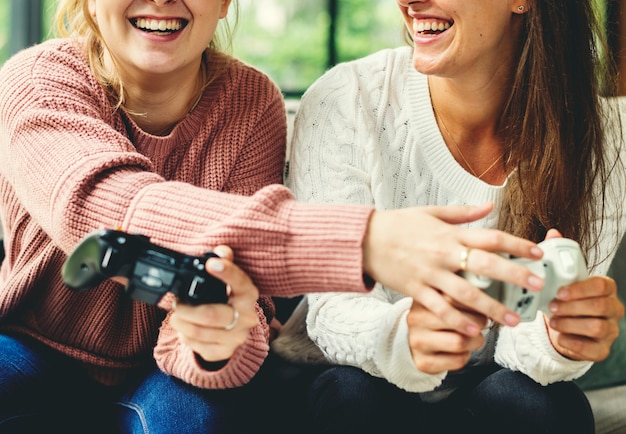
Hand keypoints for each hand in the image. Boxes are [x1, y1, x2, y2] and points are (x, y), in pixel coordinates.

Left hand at [169, 246, 259, 362]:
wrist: (236, 330)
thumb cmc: (228, 299)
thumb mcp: (229, 280)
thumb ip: (225, 261)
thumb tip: (222, 250)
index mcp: (248, 294)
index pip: (240, 282)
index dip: (226, 272)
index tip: (210, 265)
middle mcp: (247, 317)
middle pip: (211, 314)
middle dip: (186, 309)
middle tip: (176, 304)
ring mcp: (237, 337)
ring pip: (200, 332)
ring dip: (181, 323)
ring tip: (176, 316)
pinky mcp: (225, 351)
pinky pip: (198, 346)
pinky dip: (186, 337)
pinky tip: (185, 329)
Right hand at [363, 202, 543, 335]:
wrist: (365, 239)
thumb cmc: (397, 224)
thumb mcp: (430, 212)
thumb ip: (462, 213)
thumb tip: (489, 206)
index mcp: (450, 233)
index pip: (490, 237)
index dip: (516, 244)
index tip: (537, 253)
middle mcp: (443, 253)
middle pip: (486, 264)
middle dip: (514, 275)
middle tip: (536, 286)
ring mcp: (430, 273)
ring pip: (466, 293)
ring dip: (491, 308)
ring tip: (511, 321)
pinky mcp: (415, 289)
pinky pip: (440, 308)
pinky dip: (457, 320)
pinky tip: (474, 330)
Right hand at [406, 299, 487, 373]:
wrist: (414, 343)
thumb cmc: (435, 321)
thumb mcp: (442, 302)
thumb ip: (460, 297)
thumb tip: (486, 300)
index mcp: (424, 299)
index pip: (456, 298)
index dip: (479, 305)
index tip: (488, 309)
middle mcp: (417, 319)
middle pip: (461, 321)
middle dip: (479, 324)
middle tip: (479, 324)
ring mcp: (418, 341)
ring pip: (460, 342)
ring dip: (475, 342)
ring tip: (472, 338)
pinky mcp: (424, 361)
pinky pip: (457, 360)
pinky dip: (466, 356)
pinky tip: (460, 351)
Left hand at [542, 228, 623, 360]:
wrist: (566, 327)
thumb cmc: (566, 299)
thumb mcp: (562, 279)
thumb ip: (559, 257)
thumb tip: (553, 233)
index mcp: (606, 289)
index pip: (602, 285)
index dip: (580, 289)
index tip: (559, 291)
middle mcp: (613, 309)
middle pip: (600, 307)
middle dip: (573, 307)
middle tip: (552, 306)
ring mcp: (611, 331)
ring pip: (597, 328)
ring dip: (571, 324)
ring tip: (553, 321)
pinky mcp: (602, 350)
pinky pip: (593, 349)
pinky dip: (573, 343)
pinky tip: (560, 336)